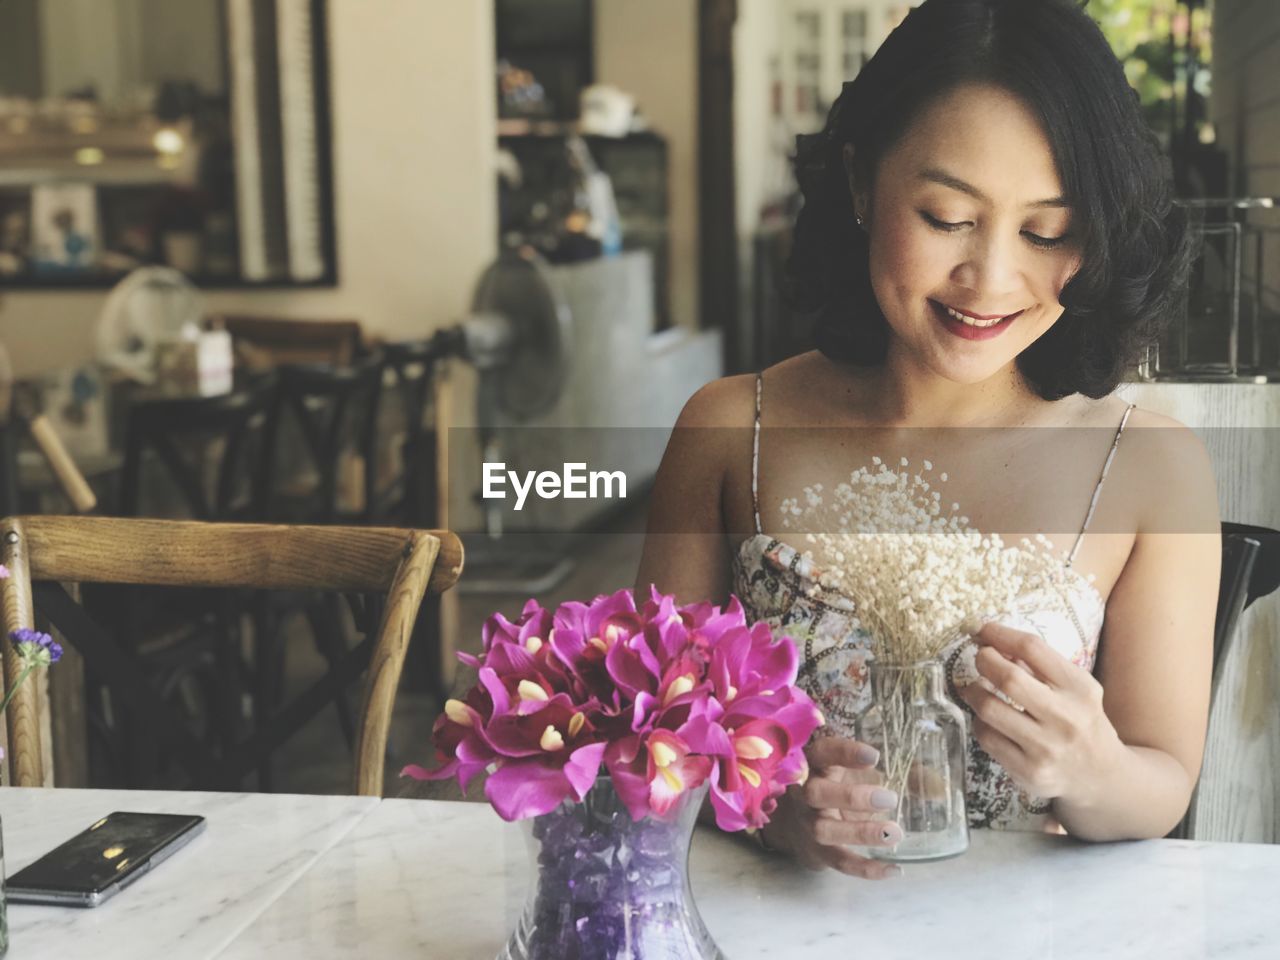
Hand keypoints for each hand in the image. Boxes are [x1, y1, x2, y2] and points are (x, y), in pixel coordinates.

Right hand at [762, 736, 903, 878]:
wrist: (797, 823)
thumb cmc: (837, 787)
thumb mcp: (855, 772)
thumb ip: (894, 775)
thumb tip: (939, 788)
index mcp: (815, 764)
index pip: (823, 753)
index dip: (844, 753)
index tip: (874, 757)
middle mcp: (805, 793)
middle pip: (817, 793)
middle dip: (852, 797)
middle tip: (890, 799)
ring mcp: (808, 824)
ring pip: (825, 830)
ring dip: (860, 832)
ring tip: (895, 833)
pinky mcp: (817, 852)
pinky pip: (839, 862)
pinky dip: (865, 869)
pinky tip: (894, 869)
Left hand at [957, 622, 1124, 802]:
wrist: (1102, 775)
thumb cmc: (1080, 721)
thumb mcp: (1075, 689)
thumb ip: (1040, 666)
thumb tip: (991, 639)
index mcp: (1080, 689)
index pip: (1033, 648)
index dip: (1000, 633)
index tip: (983, 629)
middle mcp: (1066, 718)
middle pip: (1009, 677)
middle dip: (984, 660)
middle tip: (980, 658)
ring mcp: (1047, 748)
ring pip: (989, 708)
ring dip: (974, 692)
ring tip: (977, 688)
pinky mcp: (1029, 771)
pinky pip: (987, 737)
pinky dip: (980, 722)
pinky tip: (987, 719)